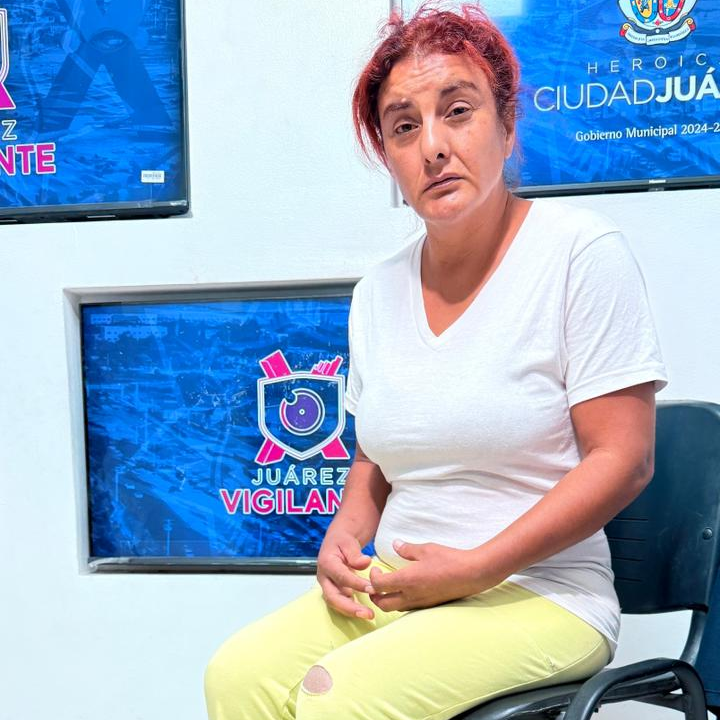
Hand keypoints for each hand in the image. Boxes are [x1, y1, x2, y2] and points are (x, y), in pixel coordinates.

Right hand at [316, 530, 374, 619]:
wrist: (337, 541)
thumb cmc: (342, 540)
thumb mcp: (349, 542)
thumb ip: (356, 554)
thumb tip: (365, 562)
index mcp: (326, 562)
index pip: (341, 577)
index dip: (356, 584)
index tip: (372, 589)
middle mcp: (324, 577)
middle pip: (333, 597)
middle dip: (350, 608)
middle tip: (368, 614)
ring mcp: (327, 585)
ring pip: (335, 603)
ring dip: (351, 611)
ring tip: (368, 615)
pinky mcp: (333, 590)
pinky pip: (340, 602)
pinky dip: (351, 608)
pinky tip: (364, 611)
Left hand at [368, 540, 491, 611]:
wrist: (471, 574)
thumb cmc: (448, 560)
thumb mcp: (426, 549)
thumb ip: (407, 549)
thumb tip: (395, 544)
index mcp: (407, 580)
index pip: (378, 585)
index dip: (372, 577)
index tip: (375, 568)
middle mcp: (411, 595)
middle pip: (383, 604)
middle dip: (374, 595)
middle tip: (375, 582)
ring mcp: (420, 603)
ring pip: (395, 609)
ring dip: (386, 600)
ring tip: (388, 586)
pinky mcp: (429, 606)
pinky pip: (408, 608)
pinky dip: (400, 602)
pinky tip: (405, 590)